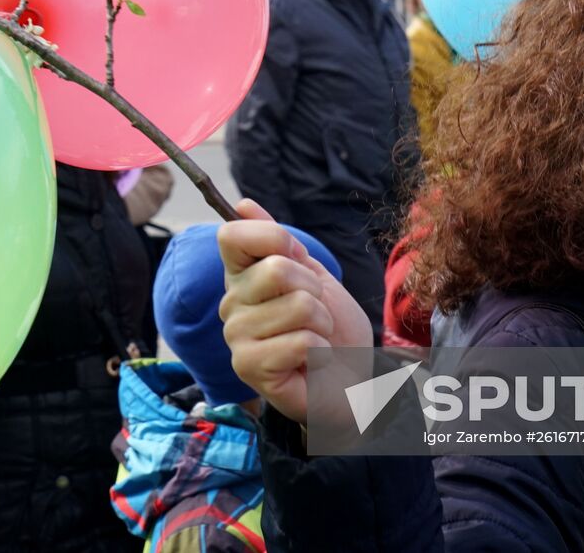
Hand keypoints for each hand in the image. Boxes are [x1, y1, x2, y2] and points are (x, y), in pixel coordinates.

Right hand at [219, 199, 371, 424]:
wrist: (353, 380)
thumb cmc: (332, 330)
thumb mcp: (312, 275)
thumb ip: (277, 241)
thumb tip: (242, 204)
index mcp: (241, 276)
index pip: (232, 235)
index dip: (273, 238)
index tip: (297, 258)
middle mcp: (230, 304)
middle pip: (276, 268)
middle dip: (314, 290)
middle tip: (315, 314)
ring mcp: (236, 337)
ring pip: (297, 306)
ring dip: (322, 324)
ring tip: (315, 340)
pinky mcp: (249, 368)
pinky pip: (301, 341)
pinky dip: (321, 351)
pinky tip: (312, 363)